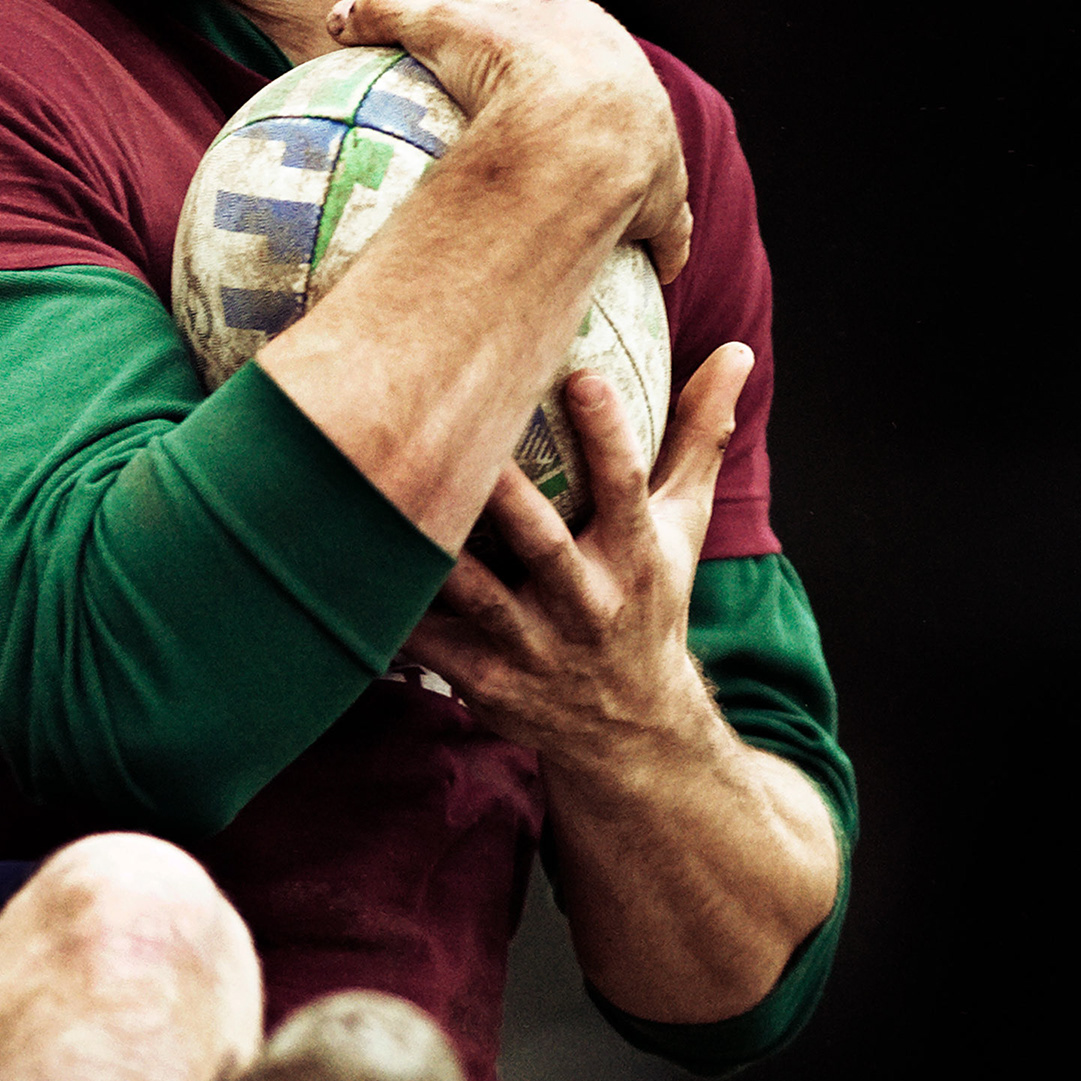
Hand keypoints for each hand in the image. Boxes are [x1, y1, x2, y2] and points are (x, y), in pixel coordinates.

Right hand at [326, 0, 690, 283]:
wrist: (571, 127)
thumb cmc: (505, 67)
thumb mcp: (434, 26)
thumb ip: (387, 11)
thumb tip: (337, 16)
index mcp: (578, 26)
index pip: (548, 29)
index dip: (524, 47)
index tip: (502, 67)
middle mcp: (627, 76)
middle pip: (598, 90)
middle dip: (579, 107)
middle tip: (536, 137)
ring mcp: (650, 138)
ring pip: (635, 154)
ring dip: (619, 173)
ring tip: (586, 204)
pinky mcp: (664, 197)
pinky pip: (664, 227)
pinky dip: (655, 244)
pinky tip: (637, 267)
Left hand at [405, 342, 755, 766]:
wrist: (632, 727)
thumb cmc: (649, 598)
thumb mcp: (683, 526)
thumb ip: (698, 438)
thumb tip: (736, 352)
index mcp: (636, 557)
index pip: (628, 488)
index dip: (609, 435)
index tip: (583, 374)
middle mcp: (589, 606)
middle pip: (543, 545)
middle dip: (509, 499)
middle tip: (466, 437)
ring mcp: (536, 650)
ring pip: (477, 598)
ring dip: (437, 556)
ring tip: (386, 499)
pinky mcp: (488, 684)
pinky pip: (431, 647)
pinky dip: (395, 617)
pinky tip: (345, 571)